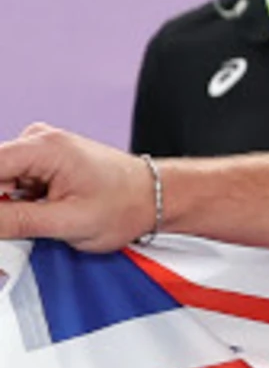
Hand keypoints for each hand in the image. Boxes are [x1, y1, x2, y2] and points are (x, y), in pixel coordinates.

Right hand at [0, 126, 161, 252]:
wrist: (155, 197)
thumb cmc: (126, 206)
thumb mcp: (68, 222)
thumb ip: (16, 221)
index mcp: (42, 147)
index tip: (1, 221)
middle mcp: (37, 140)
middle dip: (1, 205)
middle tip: (29, 227)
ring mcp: (39, 149)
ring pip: (1, 181)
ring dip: (9, 206)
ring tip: (44, 221)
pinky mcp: (42, 163)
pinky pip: (14, 182)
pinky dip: (20, 202)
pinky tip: (42, 215)